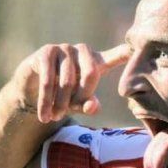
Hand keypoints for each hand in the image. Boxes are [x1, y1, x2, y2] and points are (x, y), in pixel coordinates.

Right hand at [13, 42, 129, 123]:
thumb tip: (93, 106)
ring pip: (67, 81)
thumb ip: (88, 105)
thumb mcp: (78, 104)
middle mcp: (81, 51)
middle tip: (67, 113)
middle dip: (80, 98)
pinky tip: (44, 115)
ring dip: (60, 103)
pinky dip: (46, 101)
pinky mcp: (46, 52)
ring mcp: (64, 49)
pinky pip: (48, 80)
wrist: (31, 91)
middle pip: (90, 74)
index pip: (114, 56)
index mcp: (95, 62)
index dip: (125, 53)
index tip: (136, 49)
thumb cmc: (61, 96)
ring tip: (54, 118)